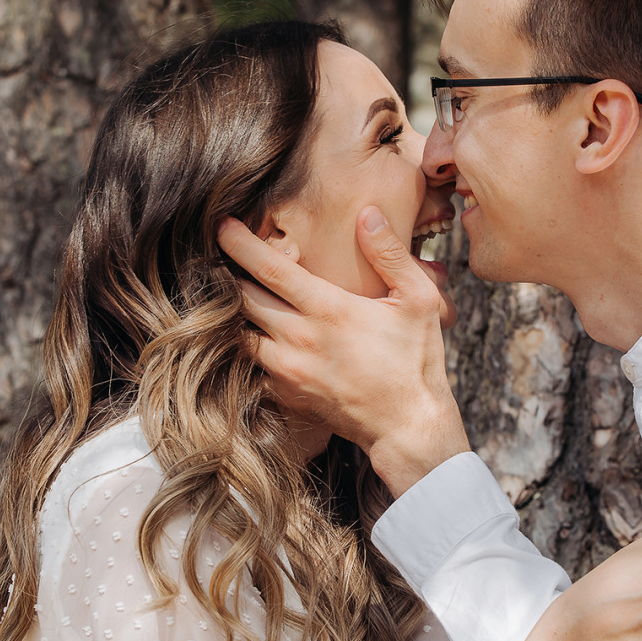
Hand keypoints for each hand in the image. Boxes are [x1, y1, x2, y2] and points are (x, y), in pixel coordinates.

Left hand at [218, 208, 468, 492]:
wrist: (408, 427)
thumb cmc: (417, 361)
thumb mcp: (418, 300)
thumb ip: (391, 253)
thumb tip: (367, 213)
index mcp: (328, 310)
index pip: (269, 268)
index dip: (240, 243)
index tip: (222, 225)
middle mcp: (299, 339)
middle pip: (242, 298)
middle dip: (229, 274)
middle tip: (225, 257)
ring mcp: (288, 371)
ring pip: (239, 333)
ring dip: (234, 312)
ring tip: (236, 293)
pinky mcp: (285, 394)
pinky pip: (250, 365)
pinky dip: (248, 347)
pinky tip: (258, 334)